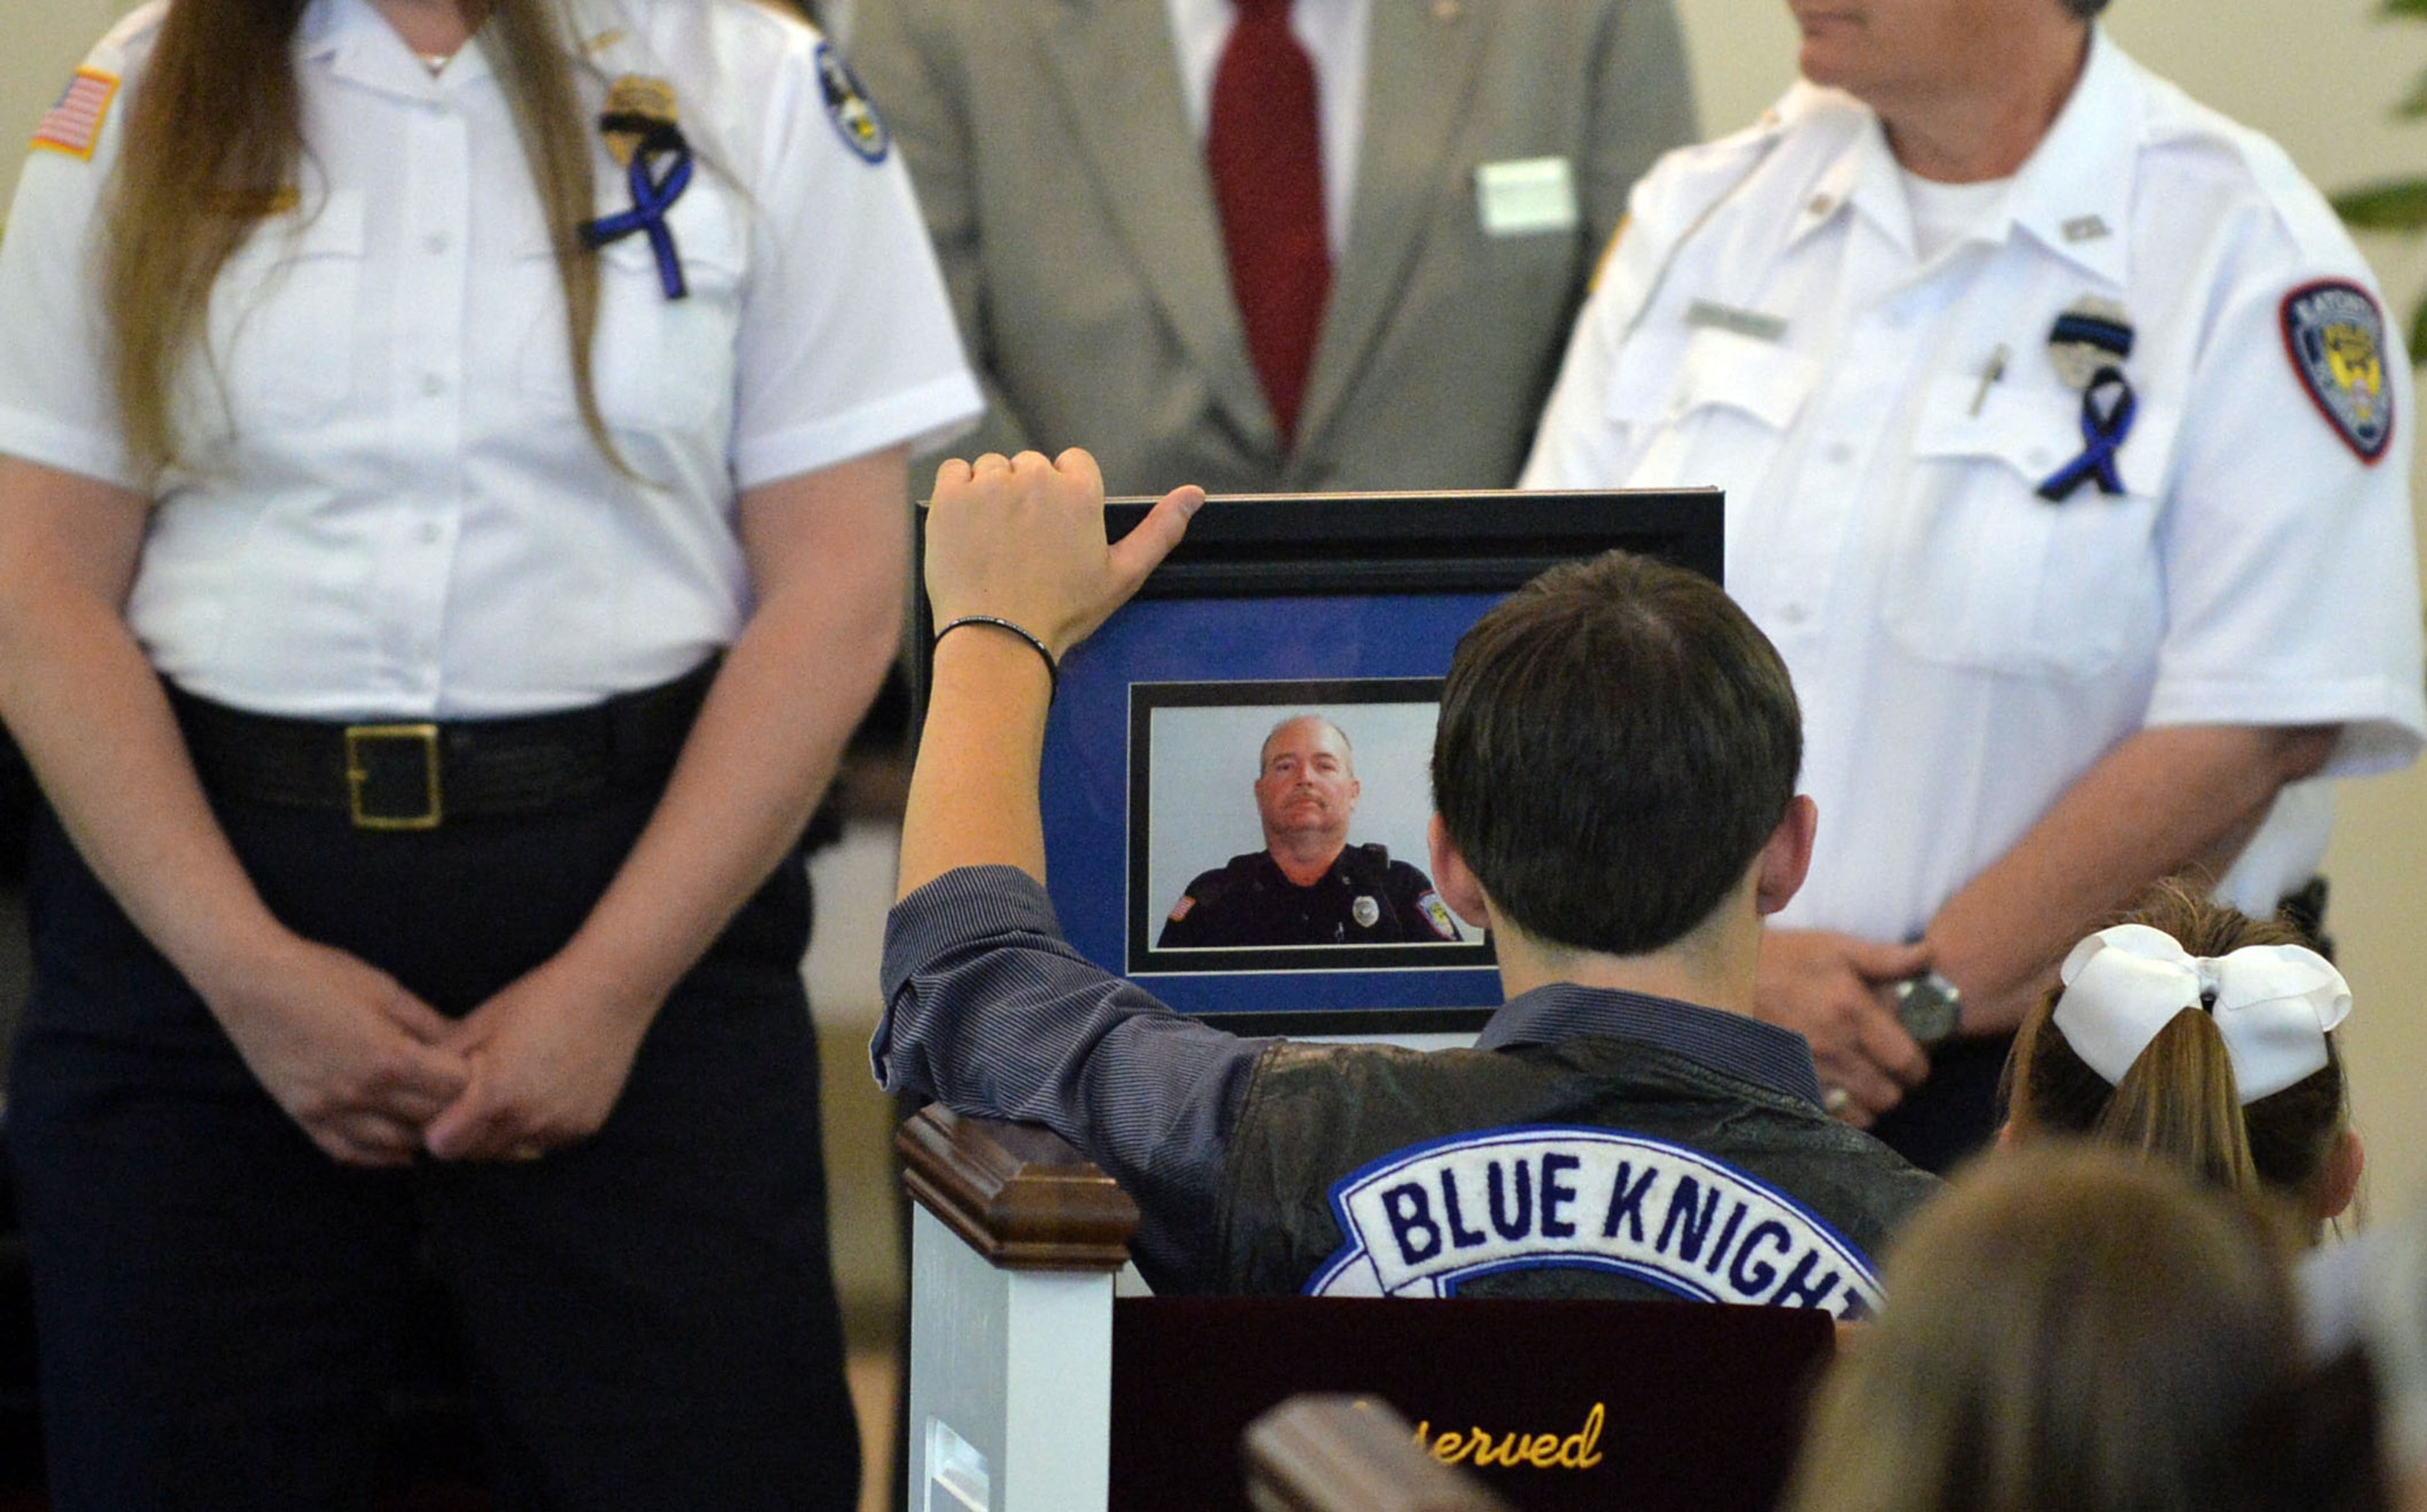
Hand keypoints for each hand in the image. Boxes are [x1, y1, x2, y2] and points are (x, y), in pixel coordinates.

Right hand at [205, 936, 470, 1167]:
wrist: (252, 981)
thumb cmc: (322, 976)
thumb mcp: (387, 990)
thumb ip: (428, 1023)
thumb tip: (463, 1044)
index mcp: (390, 1057)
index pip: (454, 1088)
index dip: (473, 1081)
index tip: (479, 1073)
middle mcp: (362, 1092)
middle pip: (428, 1119)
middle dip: (453, 1111)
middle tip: (467, 1105)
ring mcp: (330, 1109)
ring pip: (392, 1143)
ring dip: (420, 1137)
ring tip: (437, 1127)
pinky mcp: (303, 1116)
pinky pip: (347, 1151)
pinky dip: (377, 1157)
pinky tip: (397, 1152)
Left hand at [421, 954, 654, 1161]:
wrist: (610, 991)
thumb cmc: (539, 998)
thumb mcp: (481, 1022)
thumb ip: (442, 1059)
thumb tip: (412, 1083)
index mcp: (494, 1095)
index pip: (442, 1146)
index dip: (436, 1130)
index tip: (442, 1111)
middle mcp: (527, 1120)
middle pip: (476, 1154)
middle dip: (468, 1134)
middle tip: (474, 1100)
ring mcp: (560, 1127)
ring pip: (512, 1152)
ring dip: (503, 1133)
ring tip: (510, 1095)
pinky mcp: (585, 1127)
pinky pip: (546, 1142)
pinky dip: (537, 1128)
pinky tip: (542, 1094)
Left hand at [923, 449, 1202, 656]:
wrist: (999, 640)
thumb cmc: (1063, 613)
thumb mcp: (1123, 575)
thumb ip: (1161, 530)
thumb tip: (1196, 494)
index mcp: (1080, 491)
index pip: (1072, 464)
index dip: (1064, 497)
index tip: (1054, 532)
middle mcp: (1036, 477)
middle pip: (1031, 466)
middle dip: (1027, 496)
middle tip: (1023, 546)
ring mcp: (989, 485)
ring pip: (993, 469)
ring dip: (992, 495)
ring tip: (995, 543)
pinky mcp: (950, 497)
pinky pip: (955, 472)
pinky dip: (958, 495)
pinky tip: (968, 530)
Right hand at [1755, 929, 1931, 1127]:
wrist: (1726, 976)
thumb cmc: (1786, 959)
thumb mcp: (1837, 948)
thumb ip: (1888, 958)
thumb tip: (1932, 957)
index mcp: (1853, 1012)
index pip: (1908, 1062)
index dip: (1916, 1064)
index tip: (1909, 1055)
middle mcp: (1834, 1048)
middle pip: (1889, 1095)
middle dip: (1894, 1084)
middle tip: (1884, 1067)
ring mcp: (1808, 1072)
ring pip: (1863, 1113)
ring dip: (1868, 1101)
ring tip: (1860, 1080)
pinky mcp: (1786, 1086)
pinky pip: (1829, 1119)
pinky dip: (1840, 1112)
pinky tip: (1836, 1091)